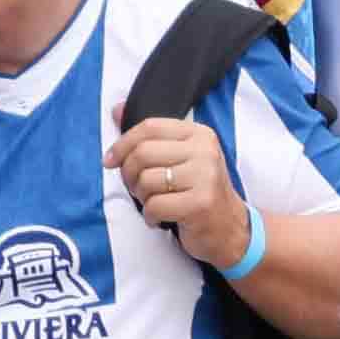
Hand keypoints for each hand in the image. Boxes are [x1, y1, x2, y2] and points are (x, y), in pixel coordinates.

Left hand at [114, 110, 247, 267]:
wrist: (230, 228)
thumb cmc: (197, 191)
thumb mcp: (179, 158)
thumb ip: (150, 136)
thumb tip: (117, 110)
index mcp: (199, 134)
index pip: (150, 127)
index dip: (122, 143)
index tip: (109, 160)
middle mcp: (205, 151)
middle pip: (143, 153)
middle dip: (128, 174)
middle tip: (136, 188)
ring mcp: (205, 176)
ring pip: (146, 180)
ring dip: (141, 197)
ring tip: (154, 203)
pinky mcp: (201, 203)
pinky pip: (154, 206)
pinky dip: (150, 216)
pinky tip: (160, 218)